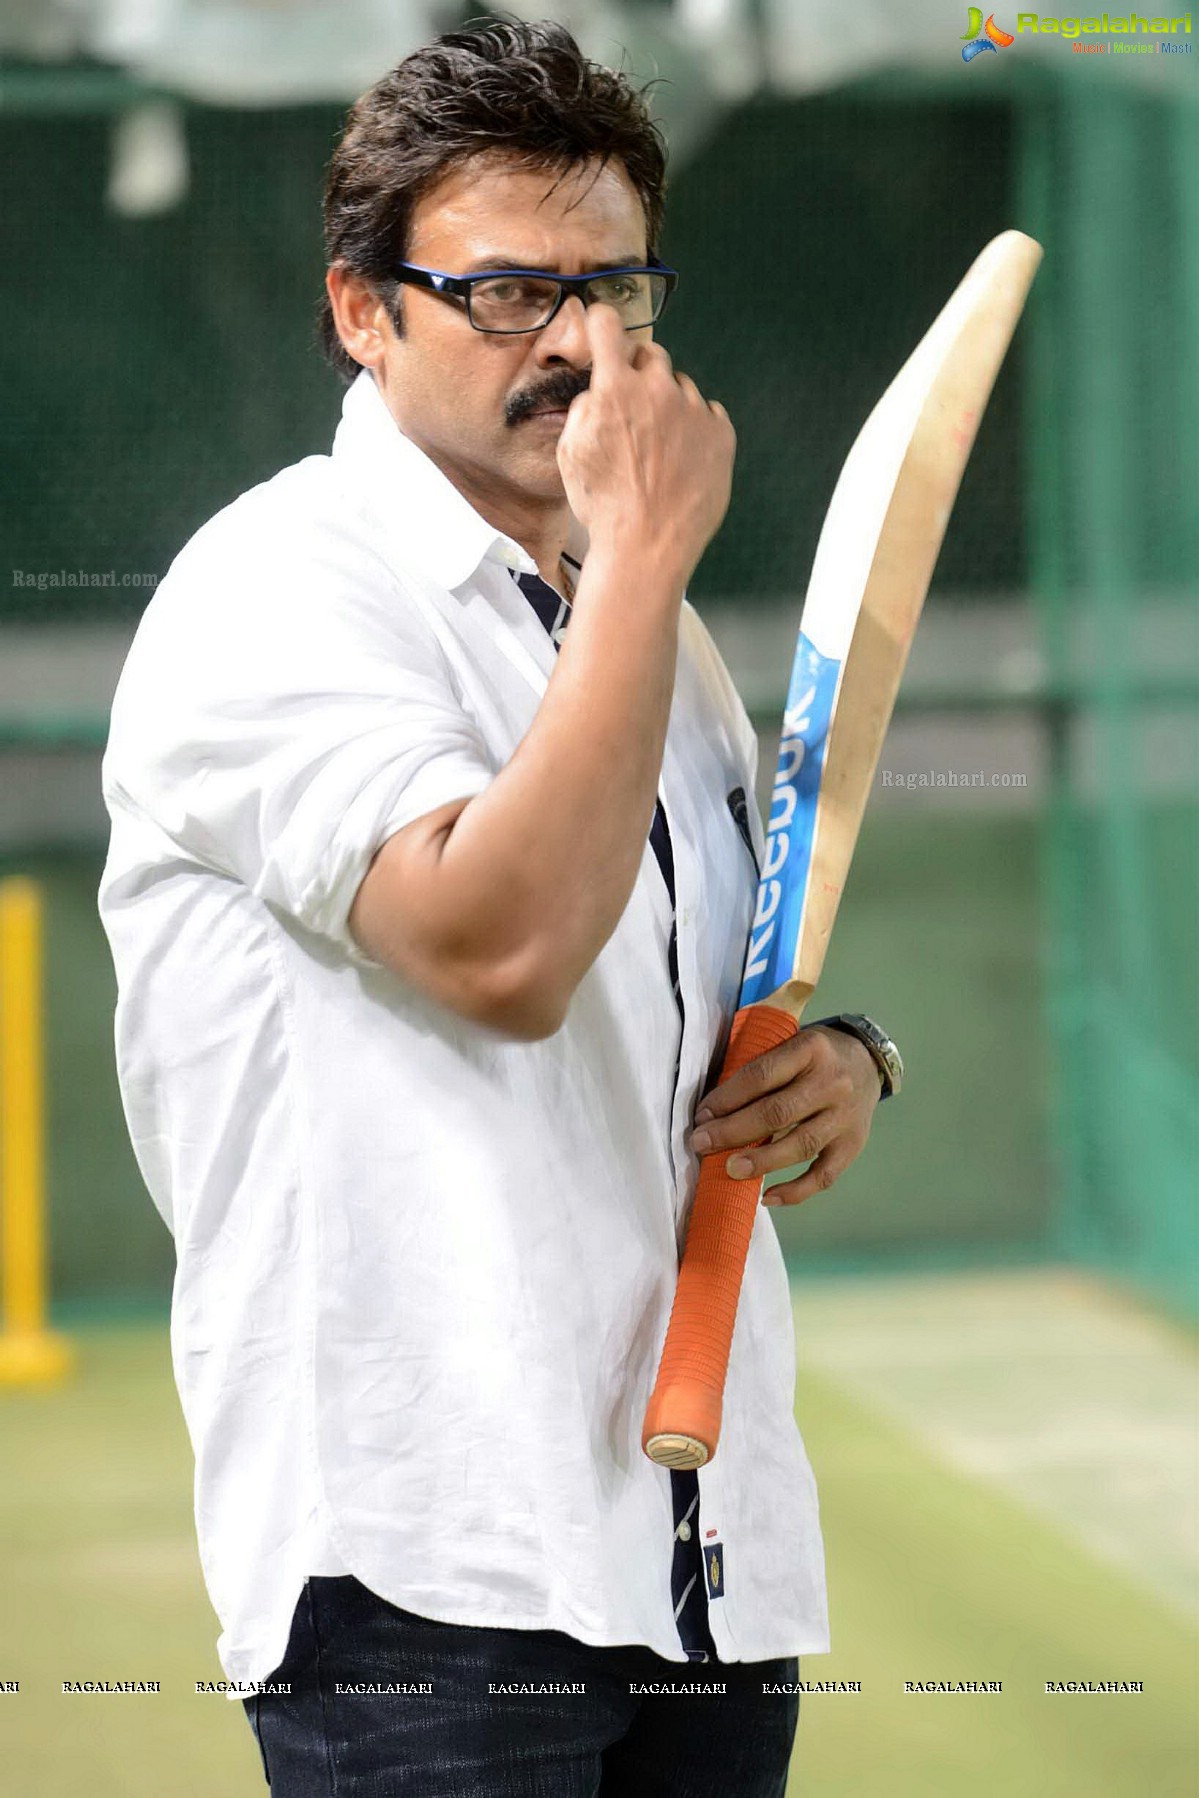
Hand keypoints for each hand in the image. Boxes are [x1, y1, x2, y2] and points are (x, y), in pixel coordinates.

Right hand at [556, 303, 734, 583]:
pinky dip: (695, 428)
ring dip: (668, 405)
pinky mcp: (721, 435)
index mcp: (616, 389)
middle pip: (651, 355)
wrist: (648, 547)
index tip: (602, 322)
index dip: (601, 322)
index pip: (607, 326)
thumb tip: (598, 391)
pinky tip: (681, 458)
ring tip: (658, 448)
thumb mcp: (570, 454)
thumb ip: (585, 409)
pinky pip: (708, 414)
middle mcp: (658, 390)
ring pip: (680, 388)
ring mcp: (694, 412)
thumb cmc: (605, 506)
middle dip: (638, 373)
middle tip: (632, 409)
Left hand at [688, 1025, 882, 1206]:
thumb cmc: (815, 1055)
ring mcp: (845, 1116)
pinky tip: (767, 1197)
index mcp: (810, 1048)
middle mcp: (832, 1082)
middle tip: (702, 1144)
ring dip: (761, 1161)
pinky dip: (795, 1191)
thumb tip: (713, 1108)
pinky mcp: (853, 1144)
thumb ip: (760, 1066)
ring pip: (800, 1145)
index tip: (702, 1116)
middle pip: (777, 1113)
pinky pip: (824, 1175)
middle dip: (733, 1131)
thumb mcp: (792, 1041)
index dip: (727, 1098)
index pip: (761, 1076)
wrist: (869, 1060)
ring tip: (730, 1169)